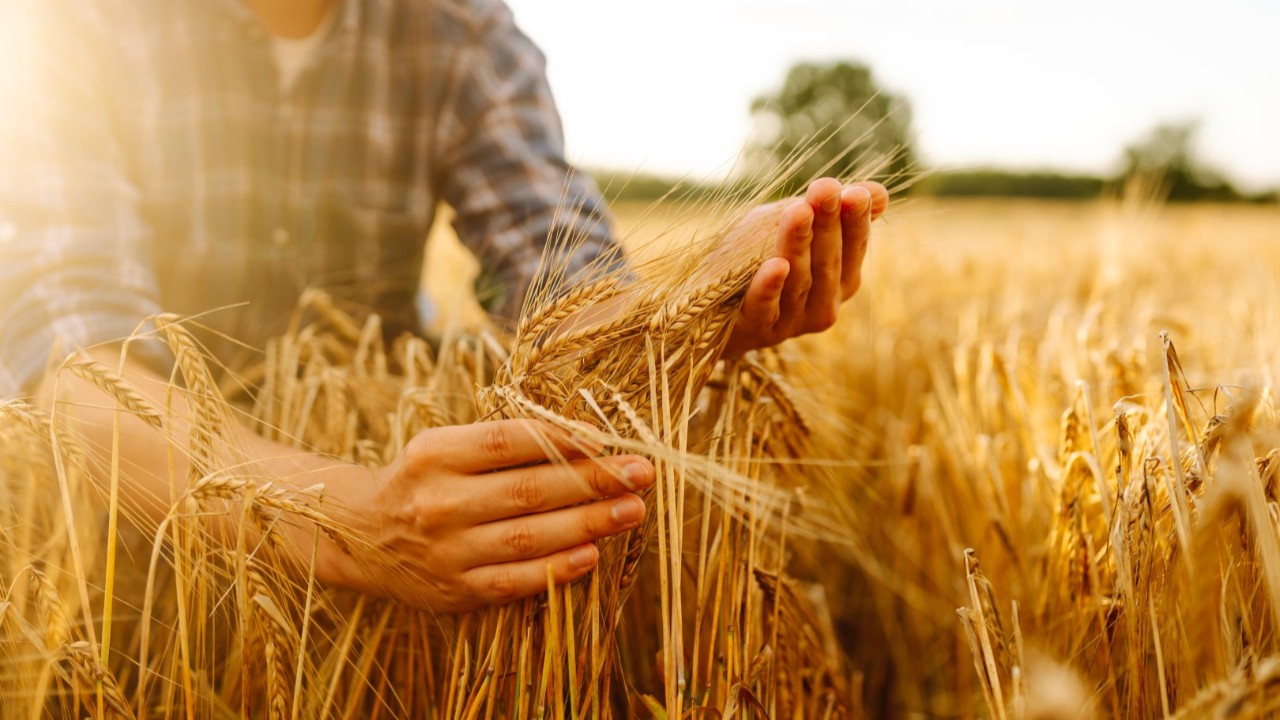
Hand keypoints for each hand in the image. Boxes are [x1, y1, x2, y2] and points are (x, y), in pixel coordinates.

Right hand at [326, 419, 653, 611]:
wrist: (361, 535)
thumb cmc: (422, 480)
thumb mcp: (446, 446)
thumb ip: (504, 442)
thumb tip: (586, 439)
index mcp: (436, 454)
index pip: (510, 441)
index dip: (563, 440)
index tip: (609, 441)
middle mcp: (438, 502)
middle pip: (528, 489)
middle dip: (594, 481)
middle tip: (641, 474)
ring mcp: (446, 550)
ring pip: (528, 537)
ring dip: (588, 524)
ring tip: (632, 511)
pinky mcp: (455, 590)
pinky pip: (514, 580)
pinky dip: (557, 569)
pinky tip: (593, 555)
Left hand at [722, 179, 887, 356]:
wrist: (709, 306)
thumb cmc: (756, 259)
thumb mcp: (791, 227)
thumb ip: (830, 212)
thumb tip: (879, 192)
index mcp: (840, 280)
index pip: (854, 247)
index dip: (855, 220)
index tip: (853, 191)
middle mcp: (823, 304)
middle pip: (828, 262)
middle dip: (827, 224)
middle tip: (826, 189)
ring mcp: (791, 321)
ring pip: (798, 281)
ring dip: (798, 245)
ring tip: (799, 211)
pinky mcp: (757, 330)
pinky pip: (765, 308)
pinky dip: (770, 287)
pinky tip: (775, 265)